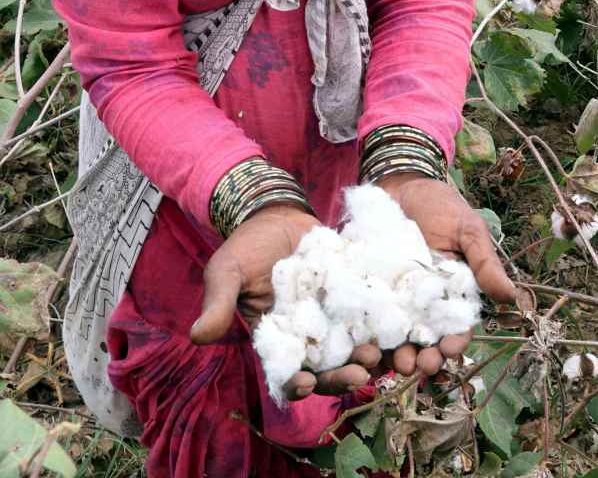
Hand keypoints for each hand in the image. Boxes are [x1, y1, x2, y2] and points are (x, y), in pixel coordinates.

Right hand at [189, 202, 380, 400]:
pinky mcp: (354, 294)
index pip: (287, 373)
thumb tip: (197, 336)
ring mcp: (334, 317)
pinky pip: (371, 313)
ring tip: (382, 354)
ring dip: (369, 355)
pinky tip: (400, 326)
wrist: (276, 213)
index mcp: (277, 340)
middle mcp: (309, 336)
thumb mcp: (227, 272)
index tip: (306, 382)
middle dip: (343, 375)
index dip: (297, 384)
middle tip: (360, 373)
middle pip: (328, 368)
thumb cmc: (245, 247)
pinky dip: (385, 323)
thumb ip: (218, 304)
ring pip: (353, 346)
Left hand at [376, 172, 515, 376]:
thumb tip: (512, 297)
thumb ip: (484, 263)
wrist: (400, 182)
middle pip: (424, 340)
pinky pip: (366, 316)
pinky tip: (361, 345)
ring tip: (389, 361)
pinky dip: (364, 334)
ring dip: (393, 353)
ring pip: (395, 335)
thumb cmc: (442, 206)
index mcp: (452, 294)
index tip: (447, 353)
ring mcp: (394, 297)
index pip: (456, 327)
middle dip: (421, 357)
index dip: (453, 343)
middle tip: (414, 366)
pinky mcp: (369, 288)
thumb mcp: (467, 230)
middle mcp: (424, 303)